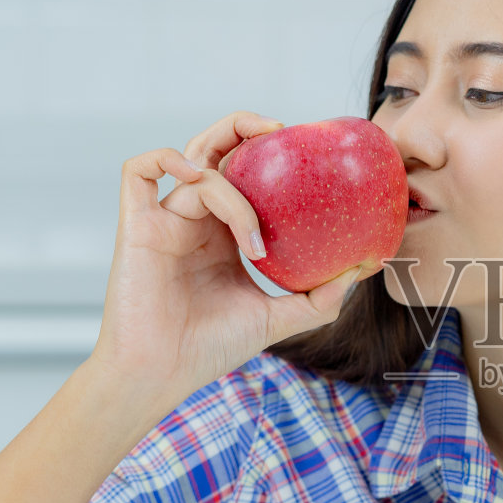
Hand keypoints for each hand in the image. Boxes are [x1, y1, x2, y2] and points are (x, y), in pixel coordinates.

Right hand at [91, 111, 380, 401]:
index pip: (244, 175)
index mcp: (223, 233)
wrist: (161, 375)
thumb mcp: (277, 319)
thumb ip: (319, 297)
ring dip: (228, 182)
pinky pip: (138, 170)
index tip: (306, 156)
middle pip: (214, 148)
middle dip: (244, 126)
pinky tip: (198, 181)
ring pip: (192, 162)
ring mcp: (164, 220)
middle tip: (281, 131)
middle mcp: (193, 219)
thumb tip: (365, 269)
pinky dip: (168, 160)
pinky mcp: (136, 227)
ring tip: (254, 231)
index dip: (269, 155)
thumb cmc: (209, 349)